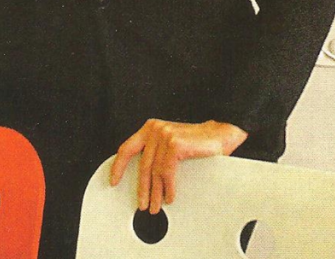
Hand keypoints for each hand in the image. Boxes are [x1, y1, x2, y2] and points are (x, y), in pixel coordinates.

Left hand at [110, 118, 247, 213]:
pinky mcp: (174, 143)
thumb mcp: (170, 145)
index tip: (114, 181)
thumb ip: (156, 153)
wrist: (220, 134)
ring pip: (155, 172)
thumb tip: (143, 177)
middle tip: (142, 204)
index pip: (127, 147)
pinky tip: (170, 197)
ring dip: (155, 193)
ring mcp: (164, 135)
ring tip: (156, 206)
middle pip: (142, 165)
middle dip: (142, 189)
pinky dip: (168, 187)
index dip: (118, 166)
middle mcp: (155, 129)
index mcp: (151, 128)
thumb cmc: (197, 143)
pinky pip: (167, 172)